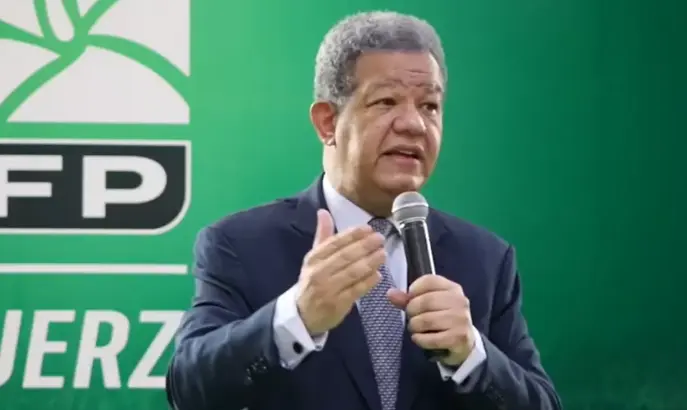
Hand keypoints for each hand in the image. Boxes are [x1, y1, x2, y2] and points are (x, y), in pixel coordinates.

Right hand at [296, 209, 384, 335]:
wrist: (301, 314)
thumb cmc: (312, 282)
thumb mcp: (313, 259)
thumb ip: (322, 236)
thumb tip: (323, 211)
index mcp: (313, 258)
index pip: (334, 243)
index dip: (352, 235)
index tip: (368, 228)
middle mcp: (319, 272)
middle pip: (345, 256)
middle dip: (364, 246)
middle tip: (380, 239)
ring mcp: (328, 289)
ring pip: (352, 273)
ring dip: (370, 262)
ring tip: (382, 254)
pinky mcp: (337, 304)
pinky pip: (356, 290)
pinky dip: (368, 282)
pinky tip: (378, 275)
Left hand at [388, 275, 474, 366]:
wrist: (463, 343)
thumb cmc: (442, 319)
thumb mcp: (428, 305)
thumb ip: (408, 299)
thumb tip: (390, 293)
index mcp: (452, 288)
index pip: (429, 280)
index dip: (414, 290)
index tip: (411, 299)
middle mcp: (459, 301)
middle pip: (426, 301)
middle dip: (412, 311)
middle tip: (411, 317)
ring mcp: (461, 319)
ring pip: (427, 320)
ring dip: (415, 326)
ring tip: (415, 328)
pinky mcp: (459, 337)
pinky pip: (431, 338)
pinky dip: (420, 339)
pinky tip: (419, 338)